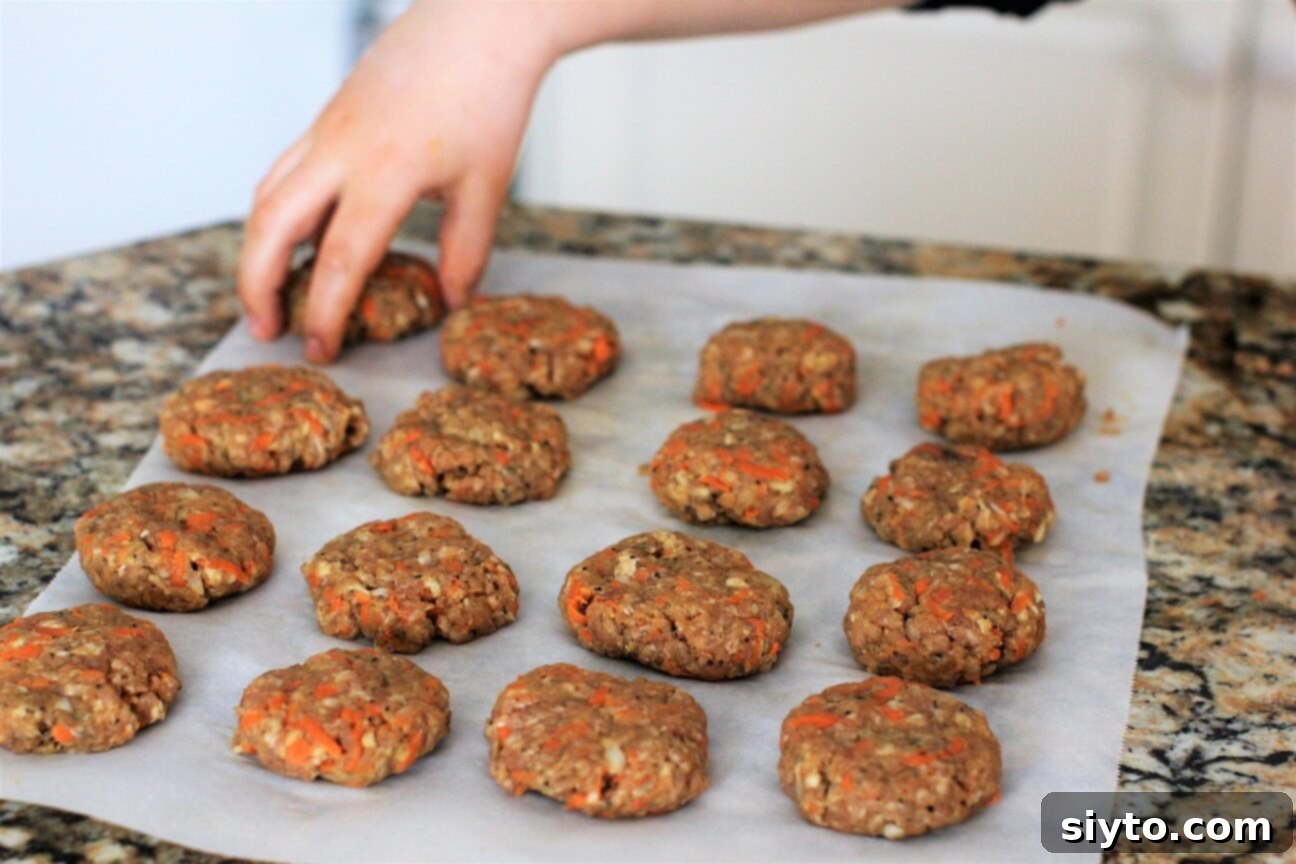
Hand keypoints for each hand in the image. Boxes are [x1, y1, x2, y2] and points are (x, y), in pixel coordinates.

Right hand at [237, 1, 558, 361]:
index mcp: (384, 174)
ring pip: (267, 194)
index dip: (323, 312)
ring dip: (258, 249)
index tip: (320, 349)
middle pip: (269, 227)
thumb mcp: (487, 185)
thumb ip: (466, 249)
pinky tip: (300, 239)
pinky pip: (286, 170)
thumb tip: (451, 300)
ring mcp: (326, 130)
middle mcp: (340, 151)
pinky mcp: (327, 117)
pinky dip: (279, 211)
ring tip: (272, 292)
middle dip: (257, 286)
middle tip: (267, 330)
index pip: (337, 260)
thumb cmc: (489, 97)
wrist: (479, 23)